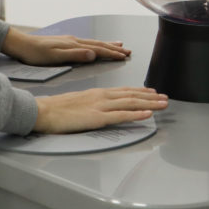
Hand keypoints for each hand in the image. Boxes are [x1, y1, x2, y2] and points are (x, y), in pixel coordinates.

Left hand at [1, 27, 131, 64]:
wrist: (21, 44)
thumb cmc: (35, 54)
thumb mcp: (55, 57)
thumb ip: (75, 55)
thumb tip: (93, 54)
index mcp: (74, 45)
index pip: (98, 49)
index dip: (112, 53)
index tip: (125, 56)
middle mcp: (74, 40)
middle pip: (99, 44)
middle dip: (114, 48)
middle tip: (128, 51)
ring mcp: (70, 41)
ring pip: (93, 43)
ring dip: (107, 45)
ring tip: (118, 45)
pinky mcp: (65, 43)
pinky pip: (86, 43)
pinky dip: (96, 45)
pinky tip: (94, 46)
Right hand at [34, 87, 168, 133]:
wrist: (42, 111)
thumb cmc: (56, 109)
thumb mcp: (79, 101)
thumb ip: (92, 102)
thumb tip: (101, 107)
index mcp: (97, 92)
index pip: (124, 90)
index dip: (140, 91)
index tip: (153, 92)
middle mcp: (102, 96)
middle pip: (131, 95)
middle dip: (150, 96)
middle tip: (165, 97)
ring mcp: (100, 106)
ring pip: (130, 103)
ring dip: (150, 103)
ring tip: (163, 104)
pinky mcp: (96, 117)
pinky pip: (120, 115)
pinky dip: (136, 114)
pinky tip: (147, 114)